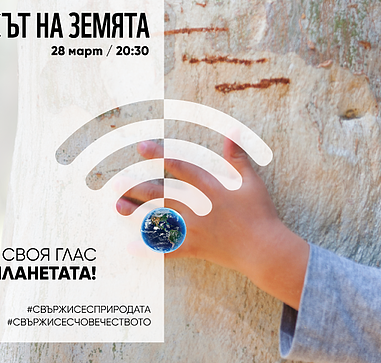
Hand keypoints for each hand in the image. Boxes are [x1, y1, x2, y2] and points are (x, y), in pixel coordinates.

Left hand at [117, 139, 307, 308]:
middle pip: (162, 194)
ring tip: (118, 206)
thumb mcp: (252, 182)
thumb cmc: (260, 214)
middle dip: (138, 187)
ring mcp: (194, 228)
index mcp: (211, 188)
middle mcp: (197, 207)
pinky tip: (130, 247)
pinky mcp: (194, 247)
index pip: (180, 167)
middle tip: (117, 182)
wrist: (264, 249)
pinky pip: (168, 248)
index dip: (160, 155)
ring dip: (138, 212)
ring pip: (160, 218)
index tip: (141, 148)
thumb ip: (238, 158)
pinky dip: (150, 248)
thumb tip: (232, 132)